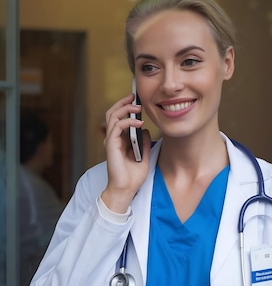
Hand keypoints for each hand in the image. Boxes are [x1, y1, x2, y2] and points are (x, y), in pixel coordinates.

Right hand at [101, 94, 150, 212]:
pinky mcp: (111, 145)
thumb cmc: (133, 177)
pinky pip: (116, 127)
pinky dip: (127, 121)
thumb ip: (144, 142)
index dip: (126, 107)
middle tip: (134, 96)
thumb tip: (146, 130)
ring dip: (125, 108)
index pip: (119, 118)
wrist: (126, 189)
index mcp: (120, 140)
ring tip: (138, 107)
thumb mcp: (144, 156)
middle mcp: (114, 138)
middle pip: (112, 113)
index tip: (137, 100)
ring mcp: (111, 141)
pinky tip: (139, 123)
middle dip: (123, 102)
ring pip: (112, 116)